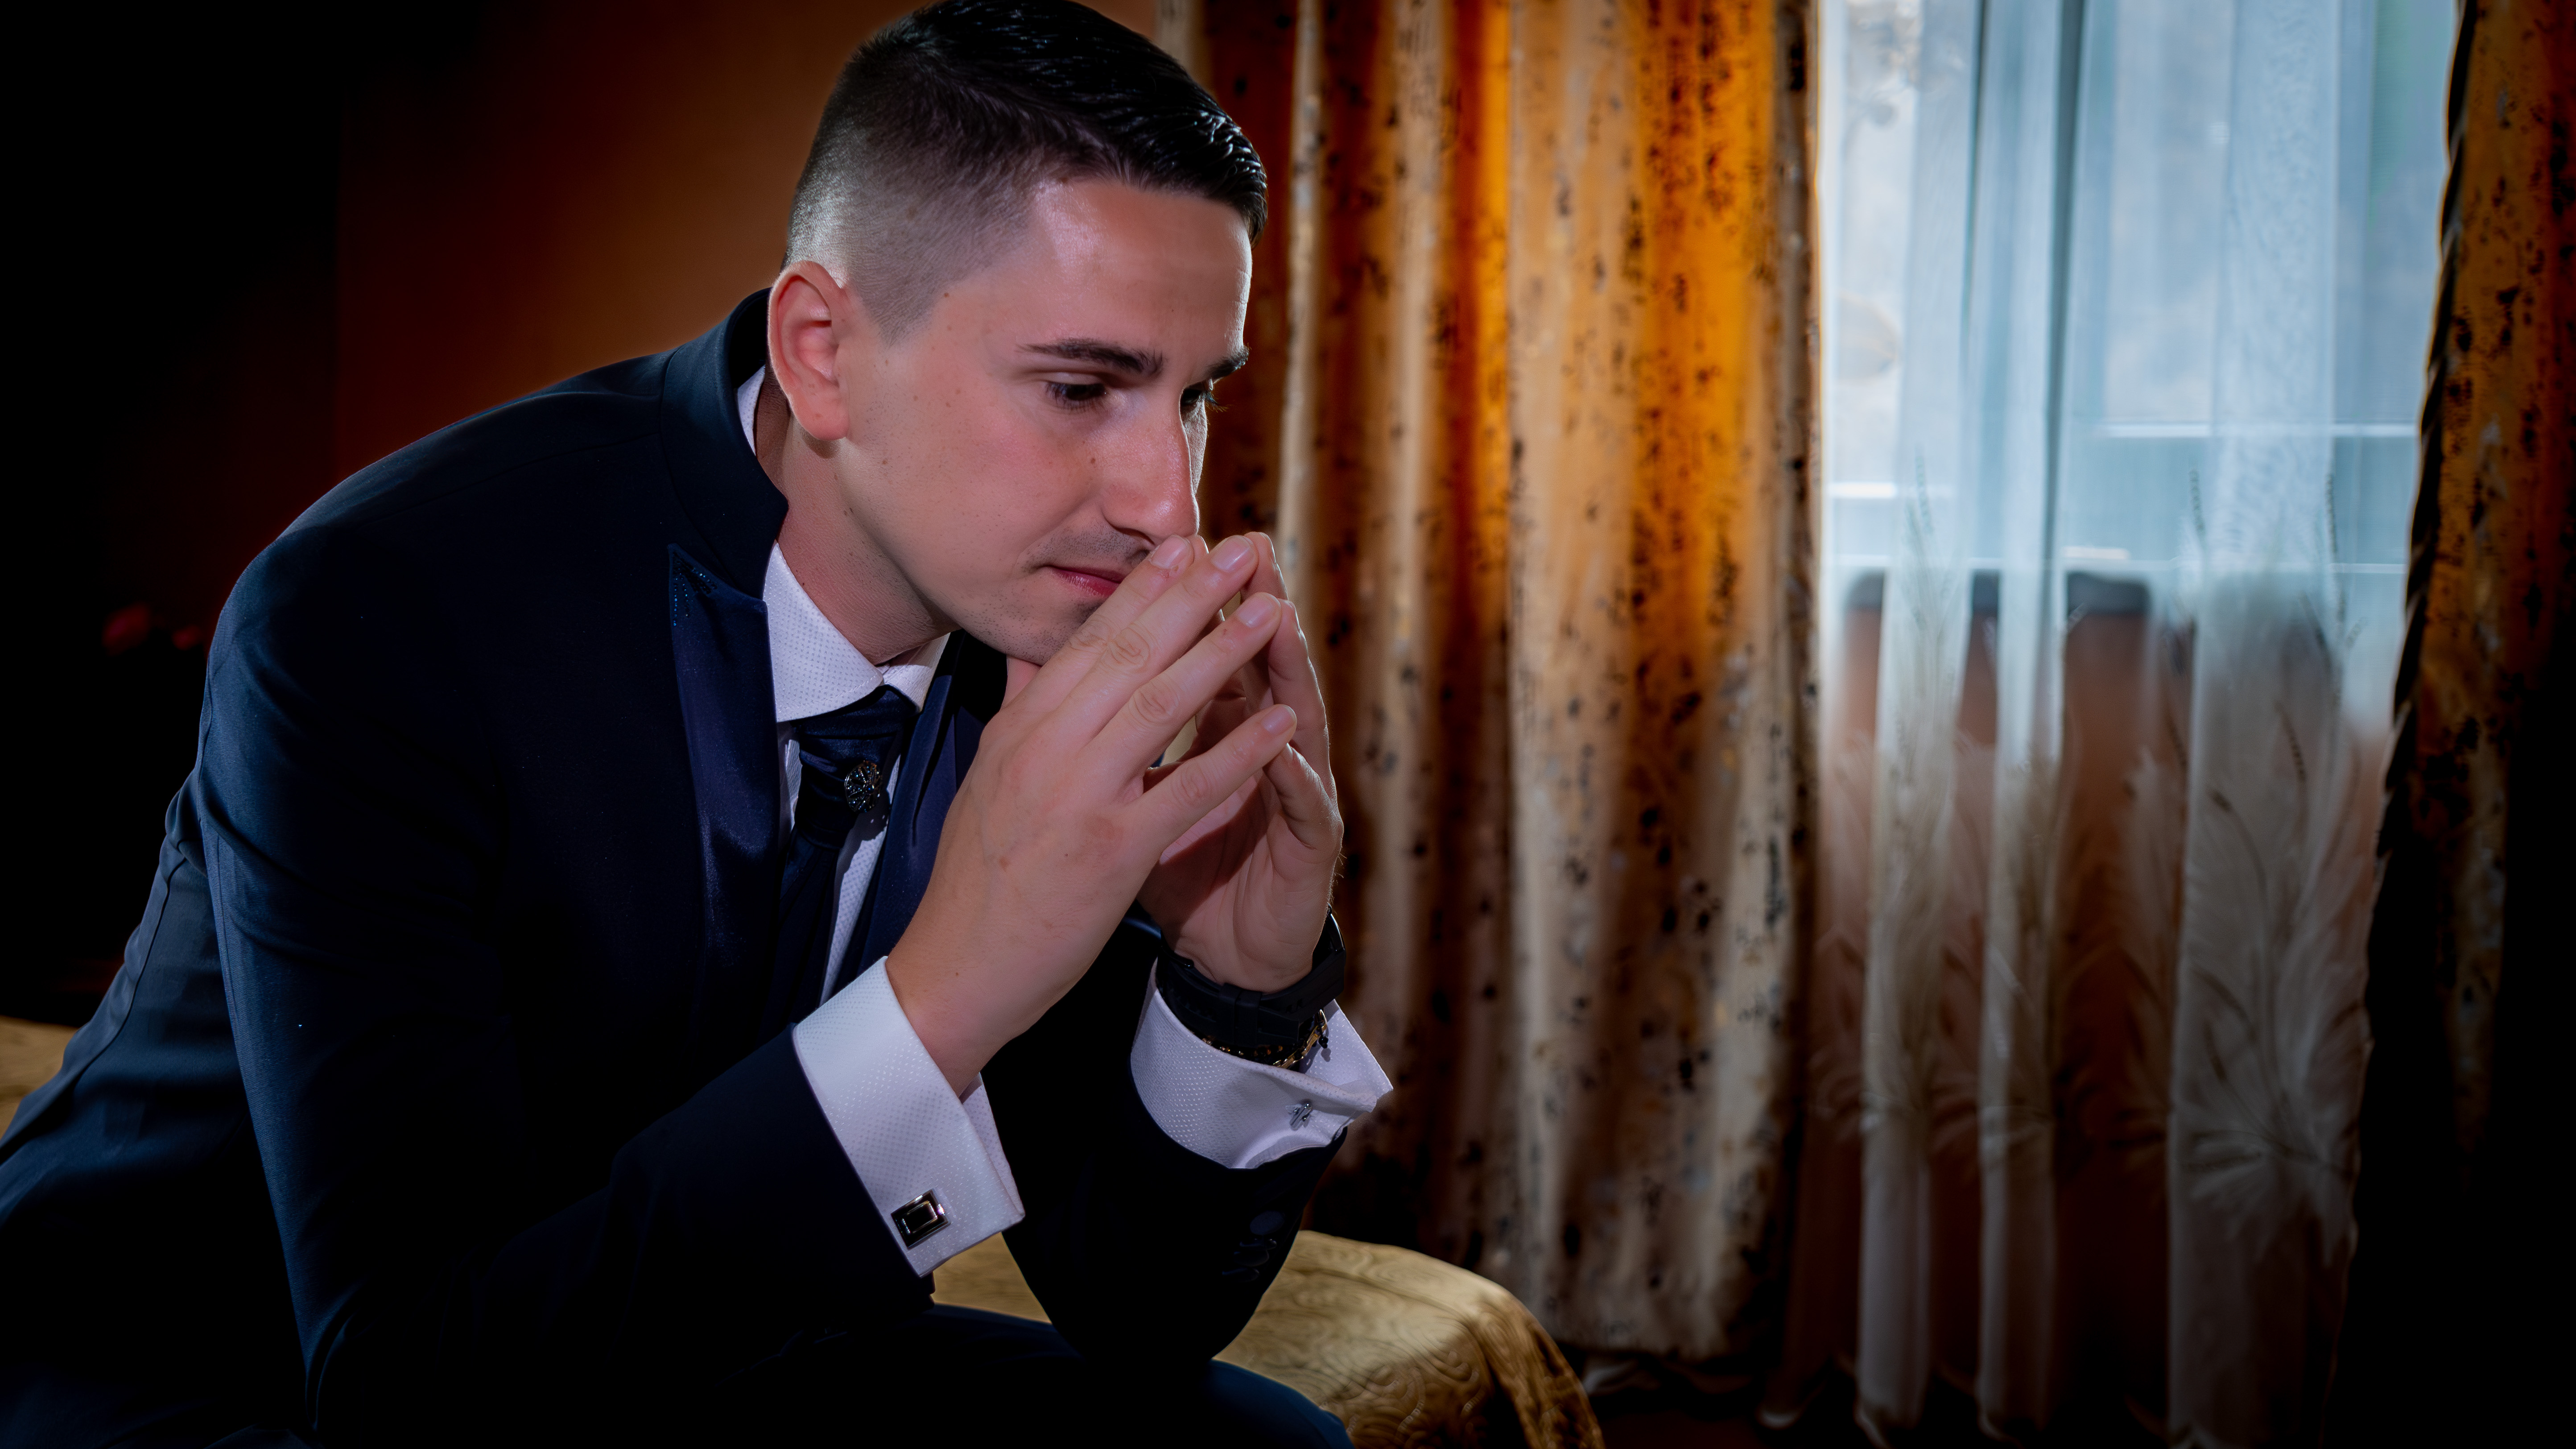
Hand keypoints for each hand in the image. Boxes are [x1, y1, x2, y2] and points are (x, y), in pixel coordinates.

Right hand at [885, 534, 1311, 1093]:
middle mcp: (1045, 750)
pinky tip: (1278, 722)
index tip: (1186, 545)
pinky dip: (1237, 753)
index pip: (1089, 642)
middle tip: (1242, 550)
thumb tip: (1030, 654)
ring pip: (1160, 705)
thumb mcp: (989, 778)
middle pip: (1129, 655)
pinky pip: (1185, 790)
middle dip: (1192, 597)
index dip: (1142, 590)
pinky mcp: (1110, 852)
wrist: (953, 969)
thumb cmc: (977, 879)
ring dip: (1223, 653)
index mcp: (1020, 730)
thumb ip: (1019, 713)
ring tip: (1272, 612)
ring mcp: (1077, 798)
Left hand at [1136, 533, 1339, 991]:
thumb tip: (1060, 676)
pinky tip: (1285, 737)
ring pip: (1296, 718)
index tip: (1173, 546)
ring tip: (1274, 616)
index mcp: (1226, 733)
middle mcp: (1269, 751)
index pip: (1209, 655)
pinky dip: (1292, 770)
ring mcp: (1296, 795)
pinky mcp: (1311, 846)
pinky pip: (1303, 802)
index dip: (1193, 607)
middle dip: (1248, 609)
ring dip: (1284, 669)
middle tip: (1243, 548)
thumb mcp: (1137, 796)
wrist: (1228, 957)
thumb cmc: (1183, 869)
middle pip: (1260, 668)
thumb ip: (1116, 734)